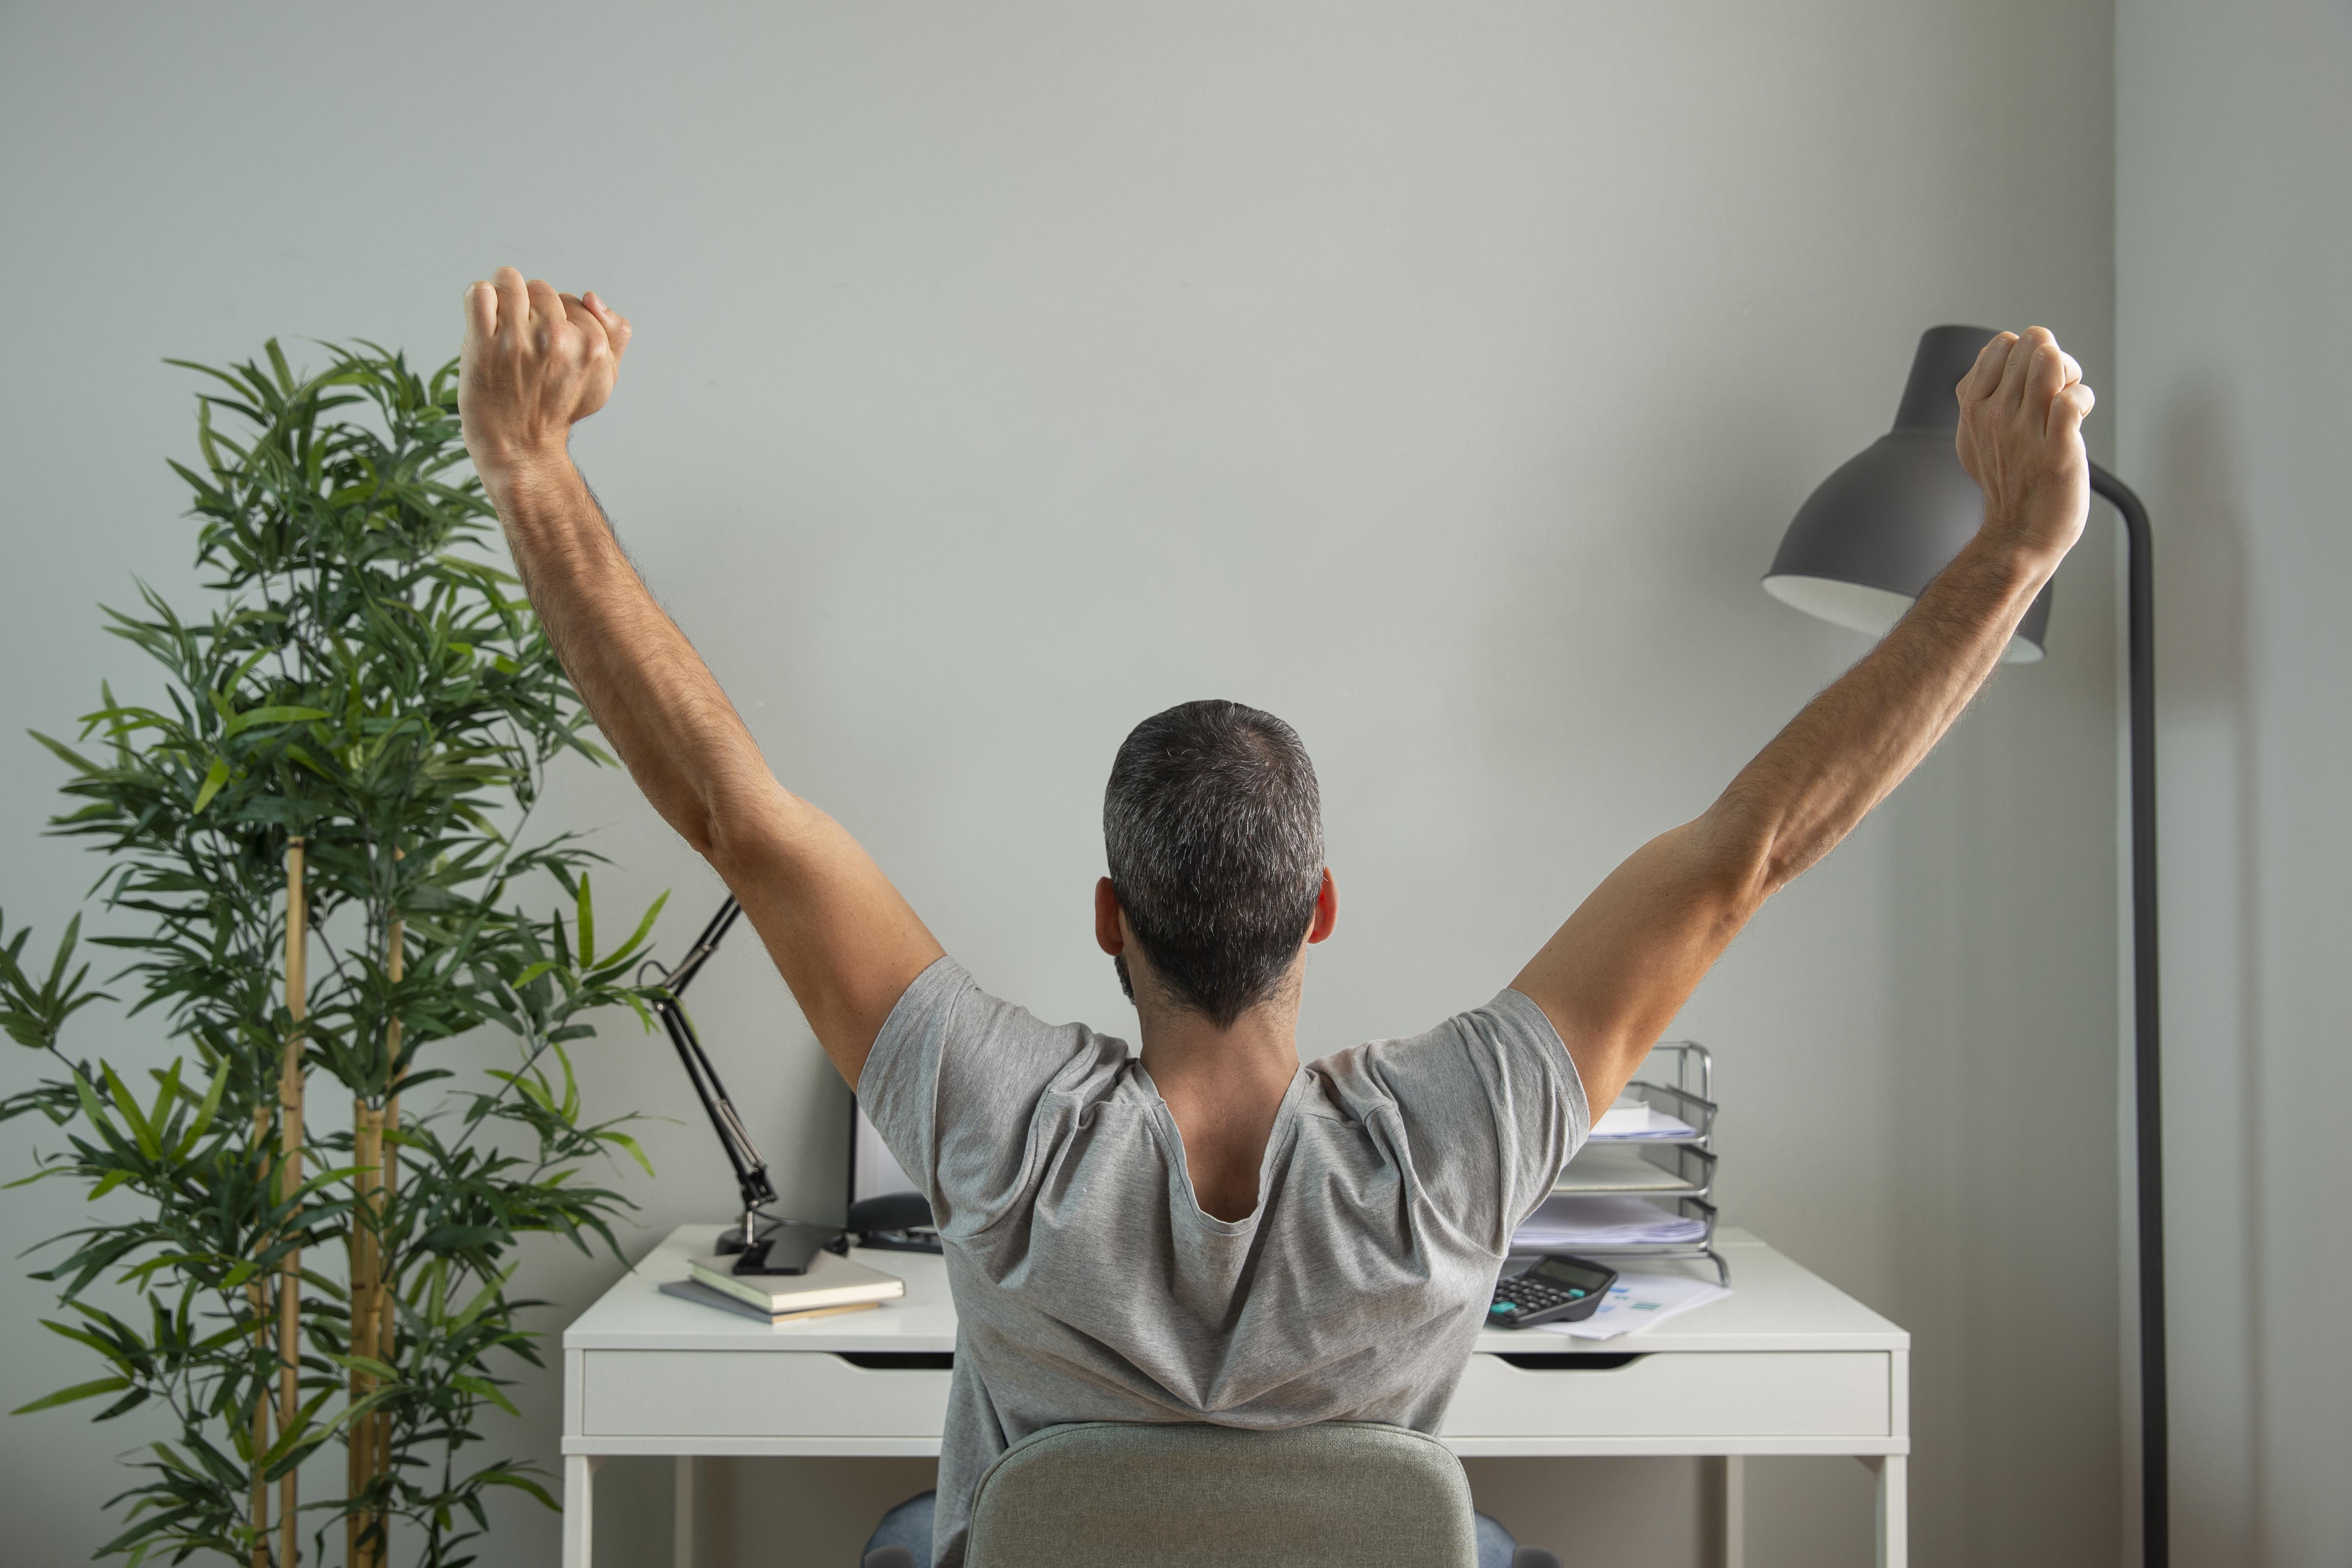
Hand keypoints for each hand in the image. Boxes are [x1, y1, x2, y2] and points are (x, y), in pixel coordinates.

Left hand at [458, 266, 631, 486]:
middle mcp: (556, 338)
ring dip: (504, 299)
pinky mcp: (483, 341)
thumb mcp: (605, 379)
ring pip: (509, 281)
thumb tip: (591, 297)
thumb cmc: (559, 411)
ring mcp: (517, 338)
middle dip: (531, 308)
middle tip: (524, 341)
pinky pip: (480, 293)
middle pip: (540, 289)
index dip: (559, 320)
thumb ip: (615, 335)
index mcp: (591, 344)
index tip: (549, 345)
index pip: (571, 300)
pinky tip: (483, 319)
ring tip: (502, 326)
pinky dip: (479, 299)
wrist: (520, 447)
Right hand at [1954, 326, 2094, 565]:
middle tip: (2057, 389)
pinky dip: (2082, 400)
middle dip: (2054, 358)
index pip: (2004, 342)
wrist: (2021, 534)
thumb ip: (1976, 395)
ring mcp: (2025, 432)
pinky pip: (2071, 400)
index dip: (2027, 353)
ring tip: (2067, 402)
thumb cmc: (2006, 486)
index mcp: (1975, 407)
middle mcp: (1997, 415)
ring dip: (2071, 375)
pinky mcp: (2057, 450)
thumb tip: (1989, 358)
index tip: (2033, 381)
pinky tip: (2079, 418)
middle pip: (2034, 344)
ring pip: (2052, 362)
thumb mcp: (1973, 437)